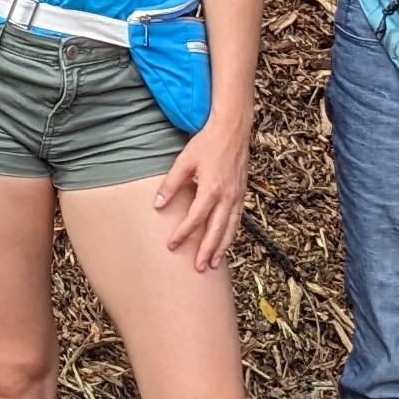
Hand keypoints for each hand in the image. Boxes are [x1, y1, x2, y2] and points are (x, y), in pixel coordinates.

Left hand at [151, 116, 251, 271]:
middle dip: (207, 251)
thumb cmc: (206, 143)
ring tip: (213, 264)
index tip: (171, 245)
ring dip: (221, 248)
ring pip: (230, 228)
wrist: (232, 130)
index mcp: (211, 188)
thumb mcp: (184, 161)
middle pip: (216, 230)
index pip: (195, 218)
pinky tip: (225, 243)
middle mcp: (227, 196)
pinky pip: (237, 220)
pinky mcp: (241, 194)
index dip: (183, 233)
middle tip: (198, 269)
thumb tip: (157, 204)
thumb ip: (171, 184)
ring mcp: (236, 196)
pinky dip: (231, 234)